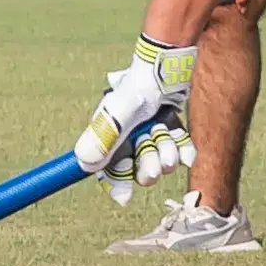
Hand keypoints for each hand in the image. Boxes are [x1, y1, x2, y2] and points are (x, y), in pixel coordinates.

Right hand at [75, 39, 196, 179]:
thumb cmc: (140, 87)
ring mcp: (152, 138)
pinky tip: (180, 140)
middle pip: (139, 172)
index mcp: (110, 137)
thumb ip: (104, 137)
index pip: (109, 171)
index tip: (124, 196)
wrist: (170, 68)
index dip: (116, 184)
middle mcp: (129, 140)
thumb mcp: (119, 112)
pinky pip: (180, 155)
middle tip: (151, 155)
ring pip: (162, 164)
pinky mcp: (171, 133)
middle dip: (148, 166)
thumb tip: (84, 164)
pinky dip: (182, 150)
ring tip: (164, 133)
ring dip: (166, 153)